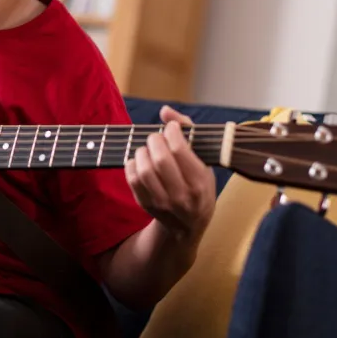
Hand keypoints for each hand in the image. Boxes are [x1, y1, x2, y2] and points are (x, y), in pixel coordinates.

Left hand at [125, 105, 215, 241]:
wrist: (186, 226)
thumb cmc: (198, 187)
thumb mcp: (205, 163)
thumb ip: (189, 132)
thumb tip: (165, 110)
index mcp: (200, 183)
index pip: (180, 150)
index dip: (172, 132)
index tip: (171, 128)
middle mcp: (181, 195)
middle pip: (160, 159)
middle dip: (155, 140)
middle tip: (157, 138)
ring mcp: (161, 202)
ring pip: (143, 169)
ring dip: (143, 151)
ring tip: (149, 150)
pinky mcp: (145, 204)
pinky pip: (131, 178)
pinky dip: (132, 164)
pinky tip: (141, 161)